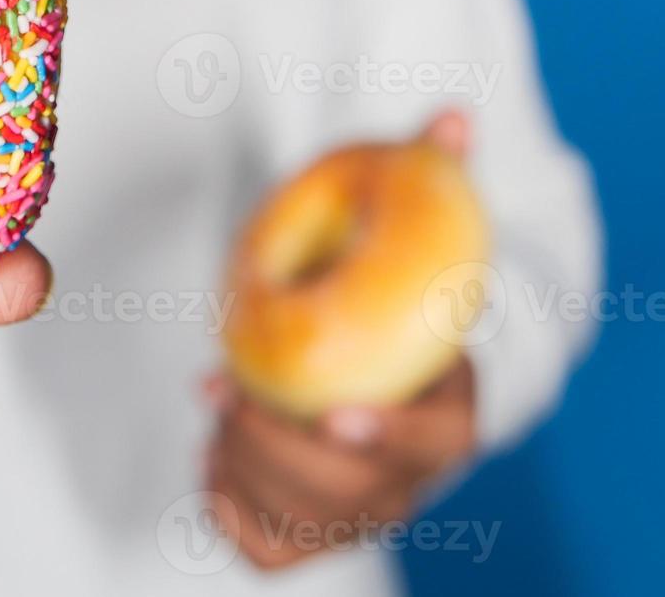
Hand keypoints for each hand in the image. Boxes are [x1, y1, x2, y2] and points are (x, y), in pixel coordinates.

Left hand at [205, 109, 476, 568]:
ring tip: (218, 397)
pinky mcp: (309, 536)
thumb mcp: (408, 240)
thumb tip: (450, 117)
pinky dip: (226, 504)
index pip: (434, 441)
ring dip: (242, 460)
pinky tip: (214, 450)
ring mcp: (362, 513)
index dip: (392, 433)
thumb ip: (428, 183)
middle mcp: (410, 479)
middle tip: (222, 385)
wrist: (367, 369)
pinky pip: (262, 548)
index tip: (339, 413)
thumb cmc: (385, 296)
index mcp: (448, 413)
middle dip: (276, 440)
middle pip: (349, 488)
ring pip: (300, 518)